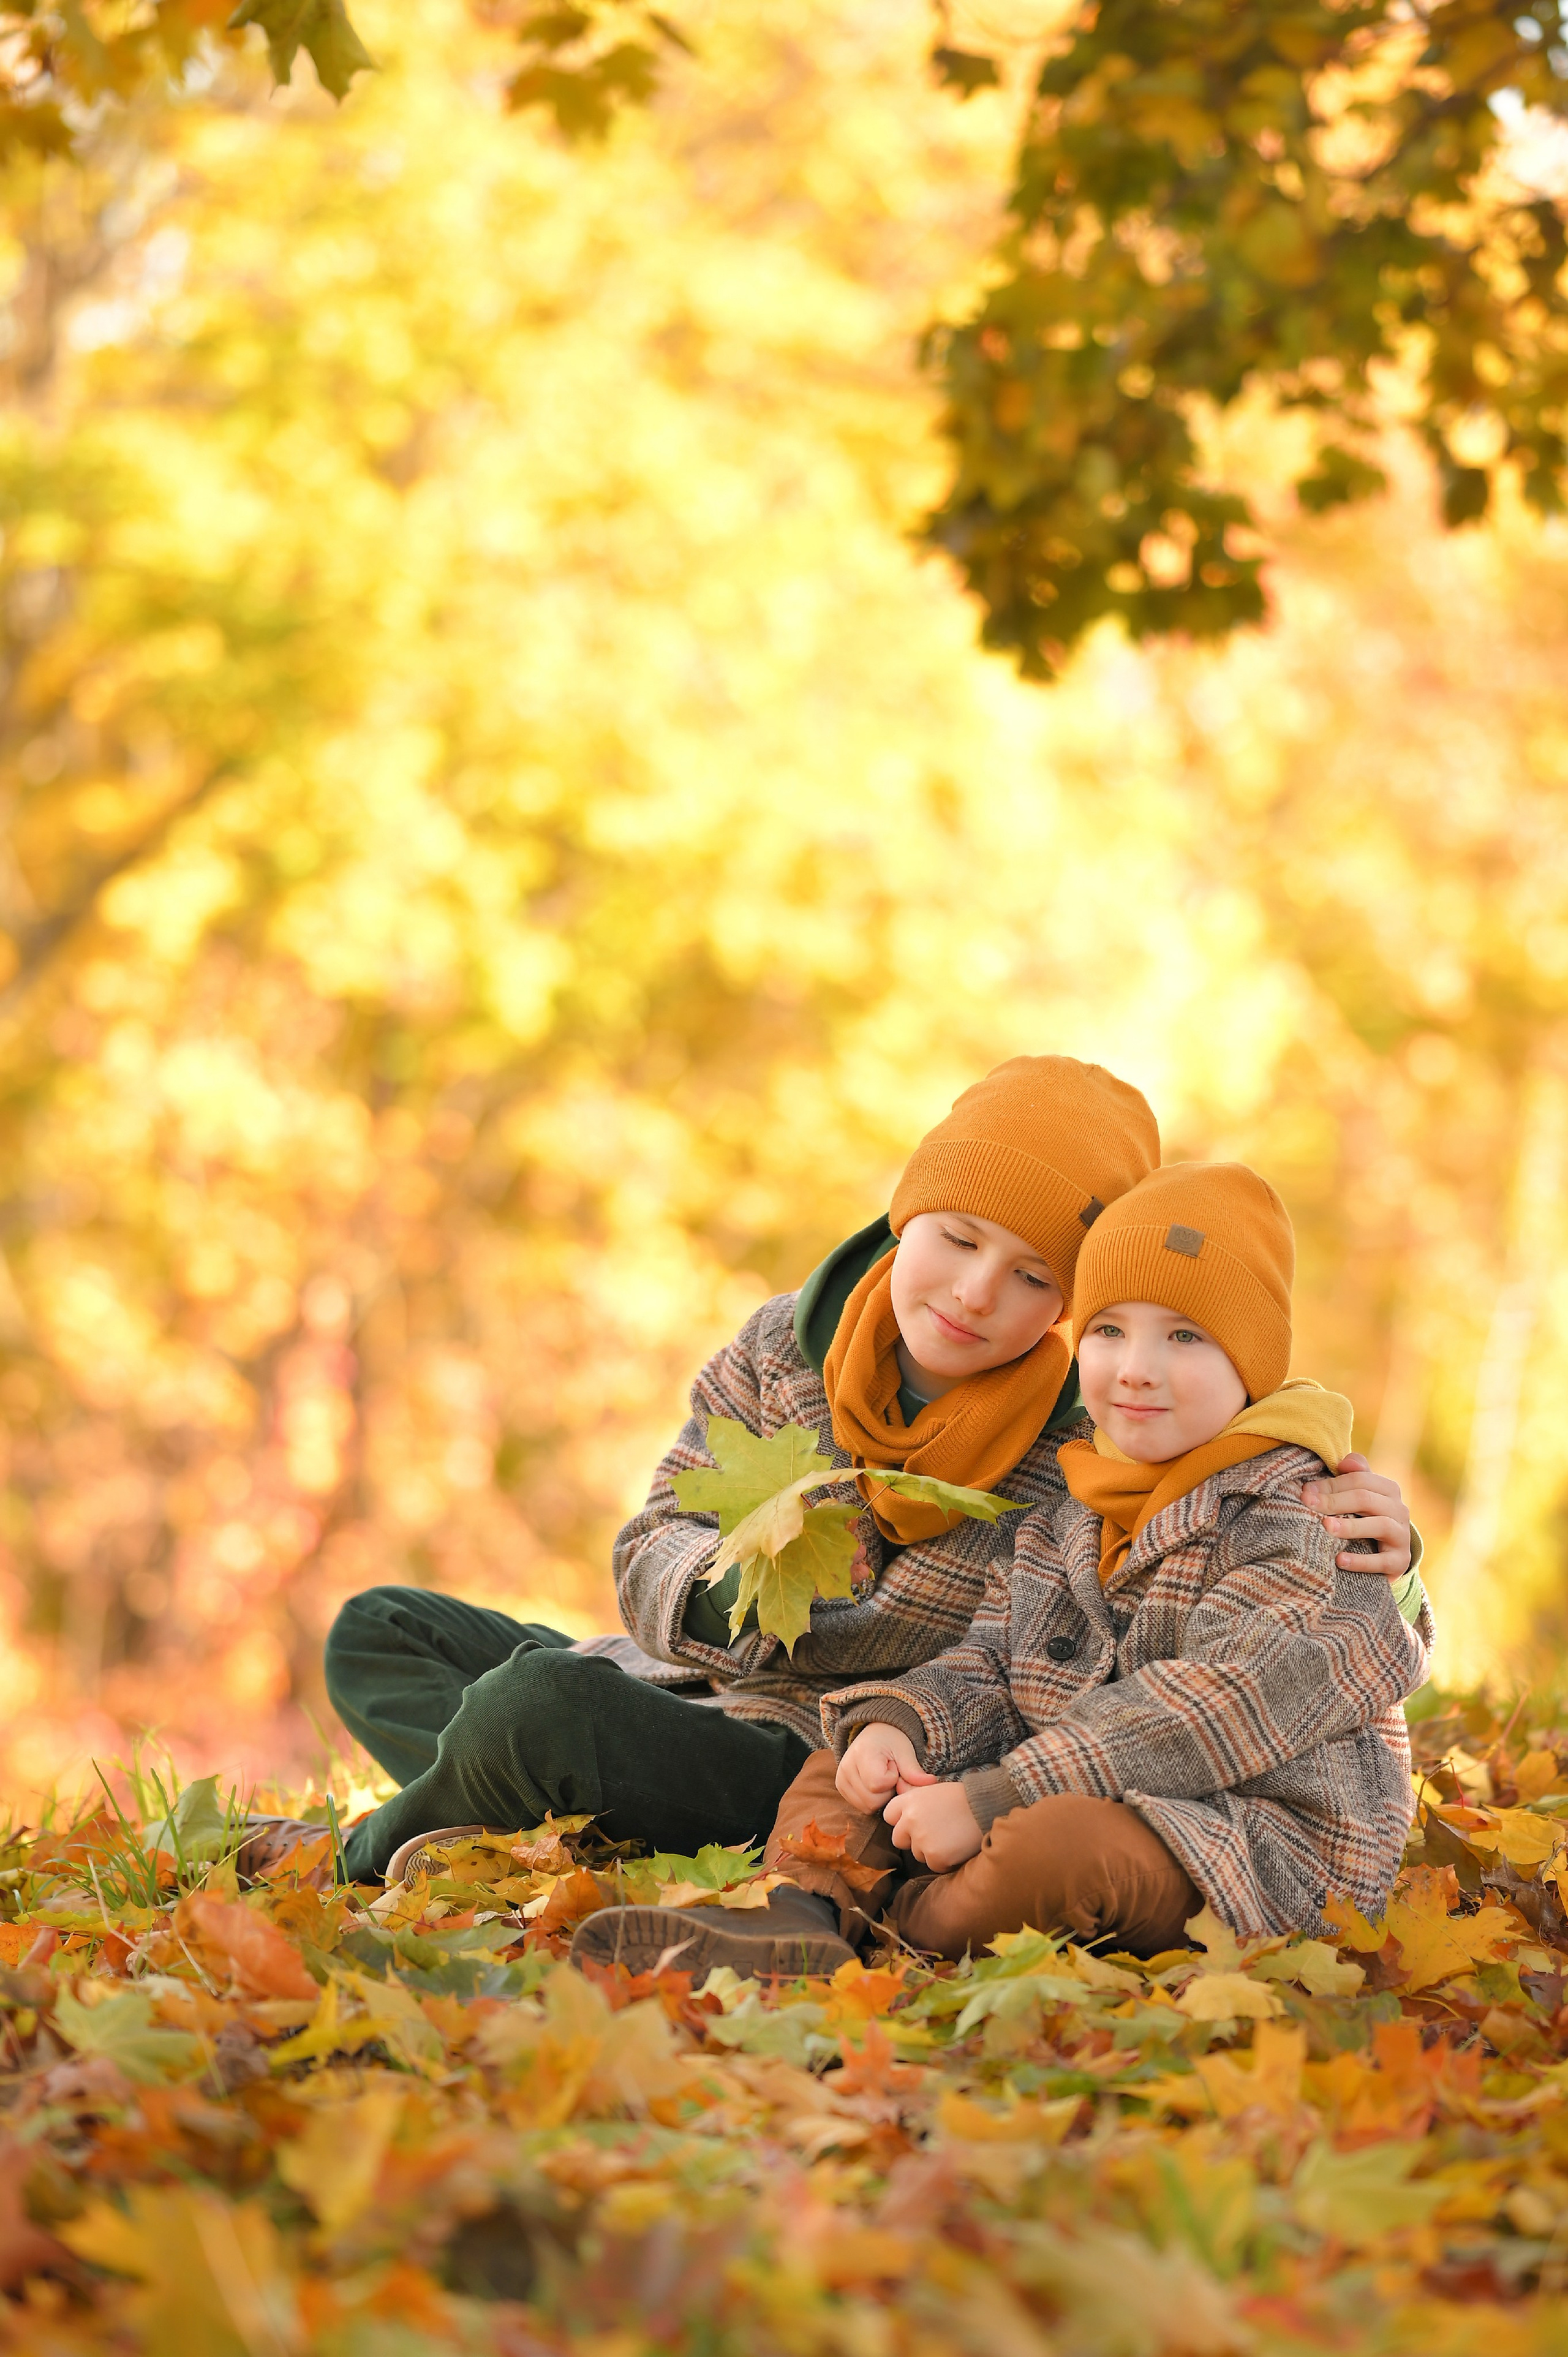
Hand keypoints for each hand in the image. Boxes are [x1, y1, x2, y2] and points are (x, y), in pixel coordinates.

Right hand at [837, 1723, 937, 1812]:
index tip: (894, 1766)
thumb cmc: (891, 1741)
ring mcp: (841, 1779)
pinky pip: (862, 1807)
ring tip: (882, 1778)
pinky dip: (872, 1799)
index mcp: (862, 1753)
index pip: (878, 1785)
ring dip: (880, 1797)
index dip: (892, 1779)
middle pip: (872, 1800)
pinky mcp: (841, 1787)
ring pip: (867, 1807)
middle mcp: (846, 1767)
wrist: (875, 1734)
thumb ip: (914, 1771)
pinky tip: (875, 1783)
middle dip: (887, 1791)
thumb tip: (930, 1783)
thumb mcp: (905, 1751)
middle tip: (890, 1773)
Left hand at [883, 1780, 983, 1870]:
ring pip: (917, 1854)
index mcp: (908, 1801)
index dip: (901, 1821)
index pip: (889, 1816)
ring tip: (950, 1836)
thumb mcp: (932, 1791)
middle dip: (912, 1840)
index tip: (913, 1823)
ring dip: (930, 1850)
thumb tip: (899, 1815)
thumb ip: (913, 1803)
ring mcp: (921, 1840)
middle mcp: (910, 1820)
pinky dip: (945, 1861)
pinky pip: (934, 1865)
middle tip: (934, 1833)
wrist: (985, 1807)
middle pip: (898, 1839)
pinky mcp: (936, 1857)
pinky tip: (956, 1847)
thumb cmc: (961, 1798)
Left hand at [1301, 1452, 1411, 1578]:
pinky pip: (1383, 1561)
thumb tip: (1343, 1462)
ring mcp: (1402, 1536)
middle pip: (1366, 1499)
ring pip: (1380, 1525)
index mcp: (1388, 1489)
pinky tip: (1340, 1560)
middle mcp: (1399, 1509)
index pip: (1359, 1479)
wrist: (1388, 1554)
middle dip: (1334, 1501)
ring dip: (1350, 1526)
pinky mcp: (1400, 1561)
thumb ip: (1353, 1475)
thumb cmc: (1366, 1517)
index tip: (1305, 1491)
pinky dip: (1361, 1561)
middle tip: (1309, 1505)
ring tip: (1326, 1527)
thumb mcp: (1361, 1494)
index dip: (1332, 1484)